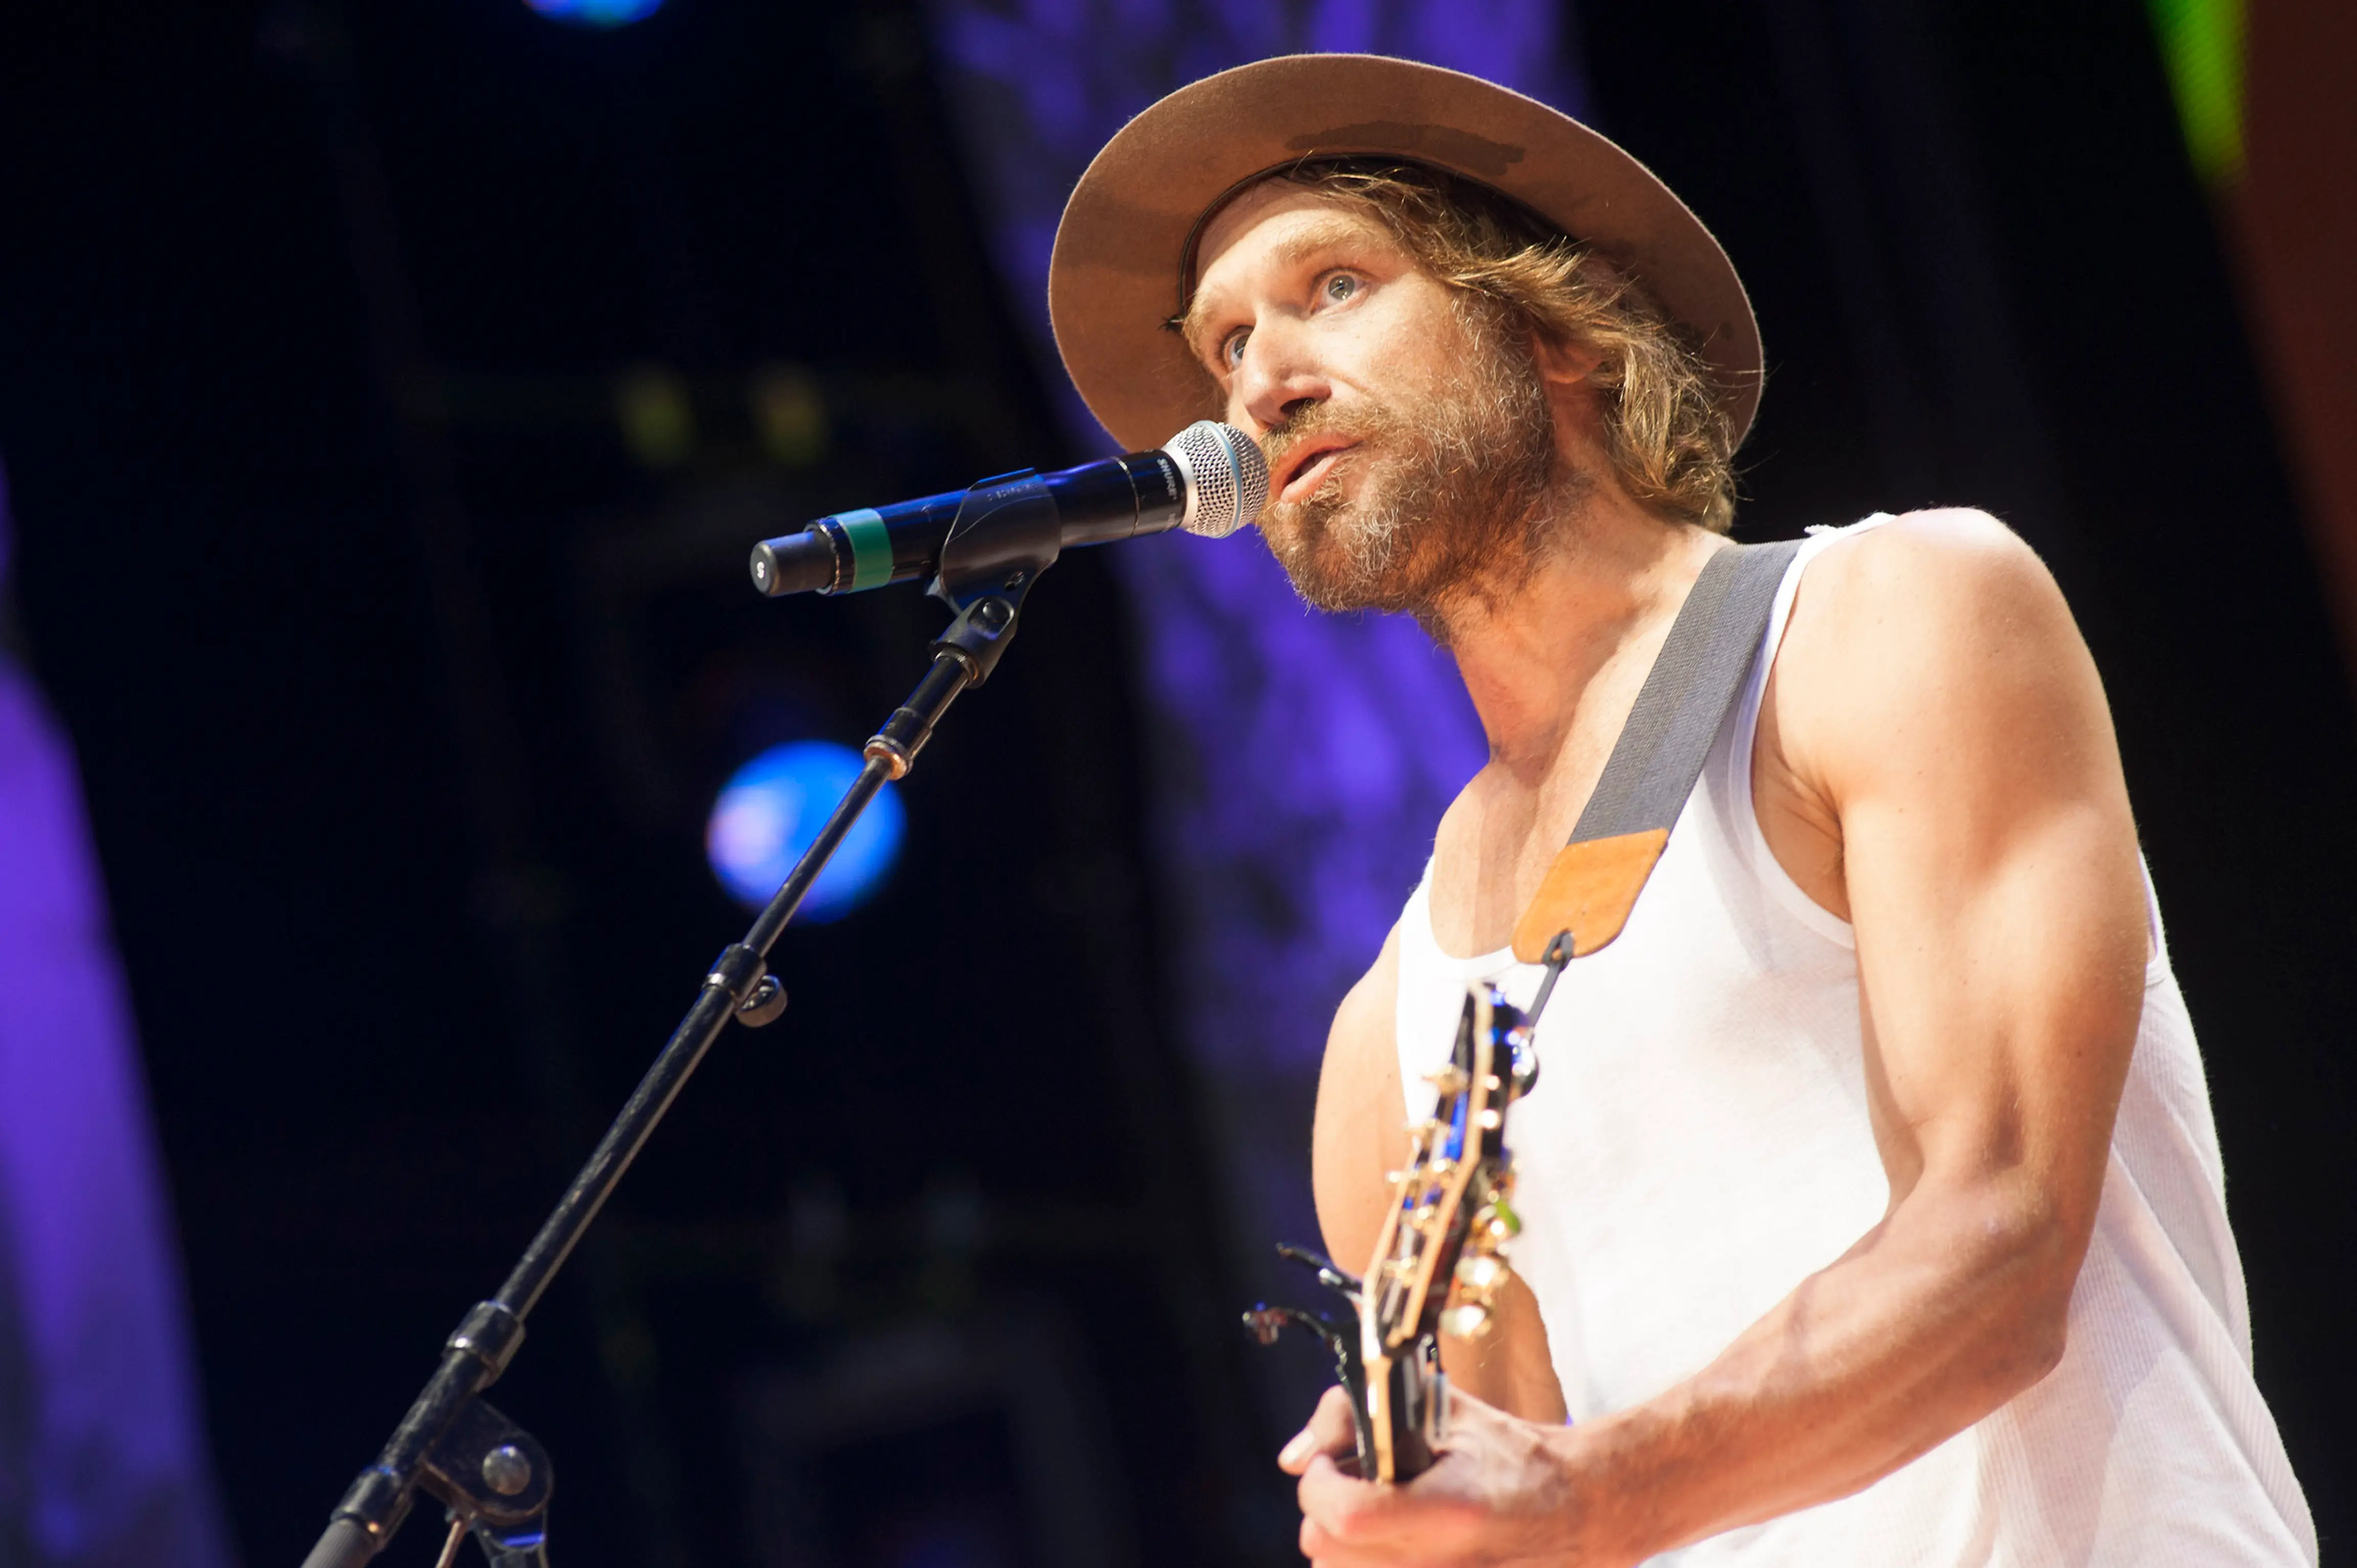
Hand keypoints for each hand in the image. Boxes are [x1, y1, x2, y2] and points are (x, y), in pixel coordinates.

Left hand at [1277, 1384, 1620, 1566]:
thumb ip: (1356, 1414)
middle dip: (1324, 1510)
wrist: (1576, 1511)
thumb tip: (1291, 1457)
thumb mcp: (1440, 1409)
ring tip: (1377, 1518)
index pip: (1347, 1513)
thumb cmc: (1508, 1456)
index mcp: (1451, 1510)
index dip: (1320, 1484)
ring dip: (1339, 1545)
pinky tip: (1390, 1544)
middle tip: (1354, 1485)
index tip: (1329, 1463)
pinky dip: (1362, 1563)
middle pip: (1325, 1551)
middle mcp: (1444, 1564)